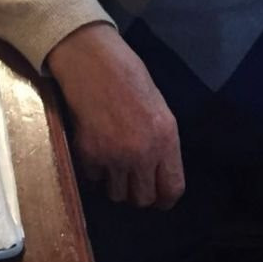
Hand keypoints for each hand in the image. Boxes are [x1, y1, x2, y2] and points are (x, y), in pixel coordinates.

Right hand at [45, 23, 184, 208]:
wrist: (93, 62)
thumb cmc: (129, 78)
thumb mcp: (158, 108)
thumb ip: (161, 142)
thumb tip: (158, 171)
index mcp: (166, 139)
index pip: (172, 188)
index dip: (165, 198)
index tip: (158, 198)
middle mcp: (143, 154)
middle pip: (143, 198)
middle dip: (138, 192)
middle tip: (131, 179)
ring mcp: (114, 157)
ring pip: (116, 194)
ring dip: (115, 183)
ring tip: (111, 161)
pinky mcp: (89, 156)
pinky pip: (94, 179)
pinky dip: (94, 170)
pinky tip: (95, 148)